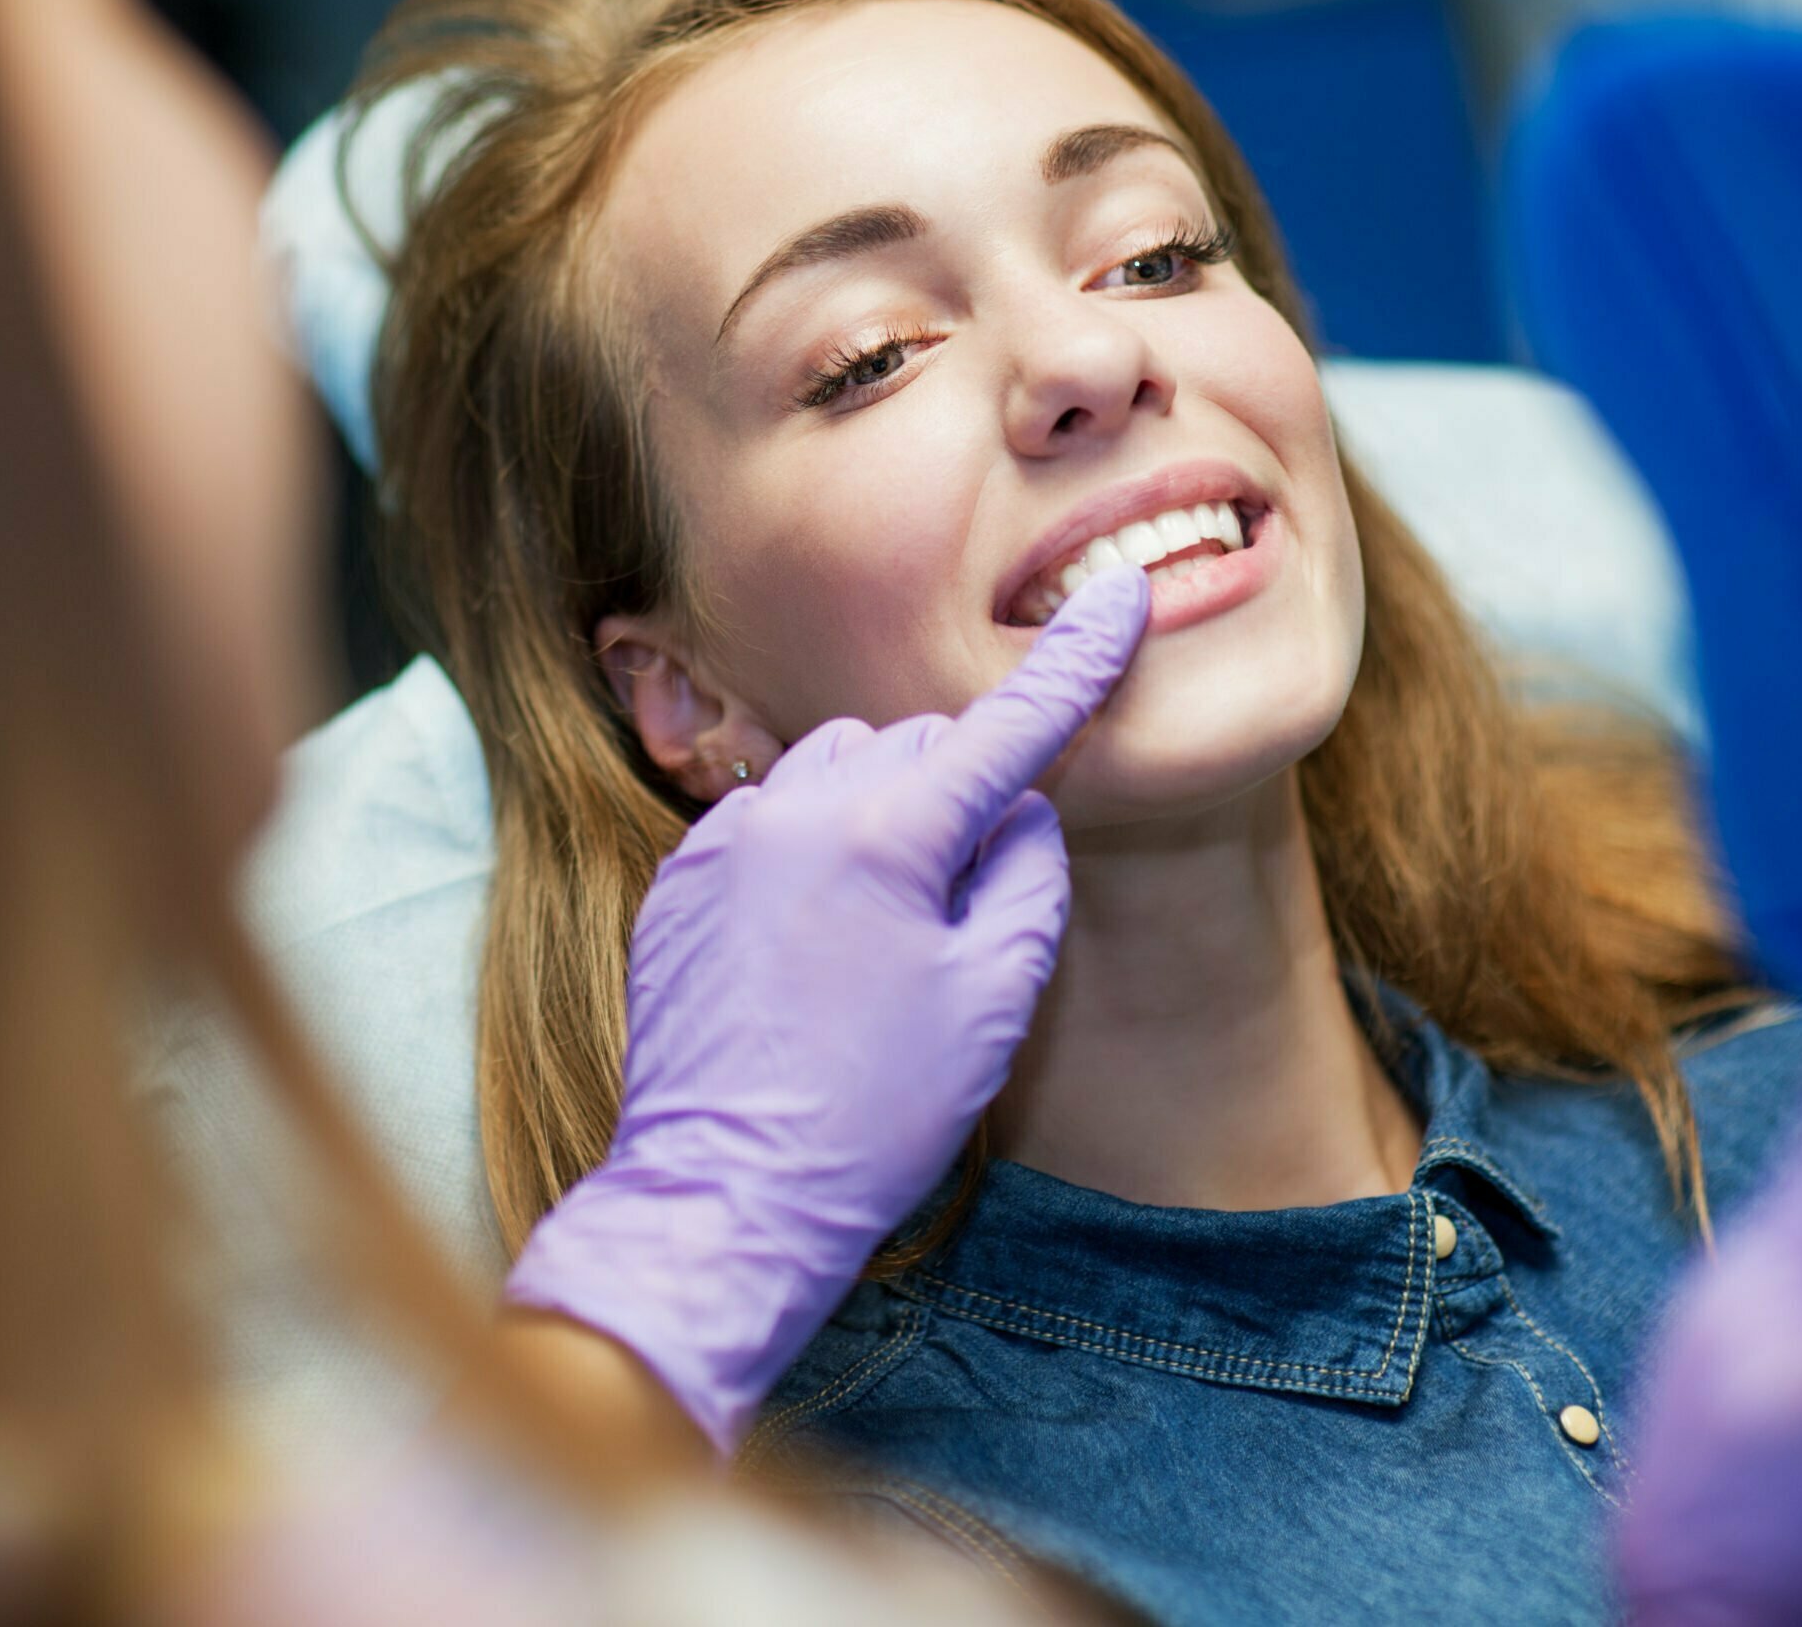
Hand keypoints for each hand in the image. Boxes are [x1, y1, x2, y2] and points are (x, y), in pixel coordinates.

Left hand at [505, 565, 1151, 1453]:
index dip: (1075, 663)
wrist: (724, 1201)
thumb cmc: (875, 1114)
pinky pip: (770, 821)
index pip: (1006, 727)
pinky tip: (821, 946)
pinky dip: (814, 850)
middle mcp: (792, 811)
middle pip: (916, 747)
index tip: (1121, 600)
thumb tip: (1020, 811)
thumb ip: (1027, 876)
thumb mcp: (993, 1000)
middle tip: (974, 906)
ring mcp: (722, 844)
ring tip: (893, 930)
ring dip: (886, 812)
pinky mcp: (680, 885)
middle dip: (963, 794)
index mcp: (885, 833)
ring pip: (836, 771)